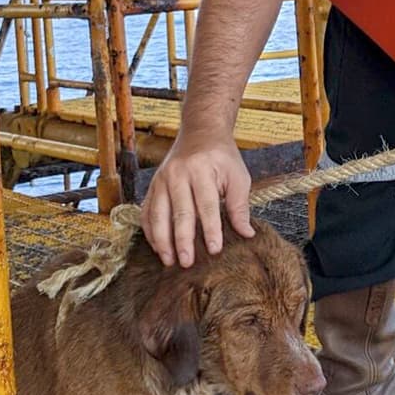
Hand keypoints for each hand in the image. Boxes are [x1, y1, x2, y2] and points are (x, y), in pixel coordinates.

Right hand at [142, 133, 253, 267]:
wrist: (200, 132)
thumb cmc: (222, 157)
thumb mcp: (238, 176)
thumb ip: (240, 206)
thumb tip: (247, 234)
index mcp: (202, 170)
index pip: (207, 205)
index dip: (211, 229)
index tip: (215, 250)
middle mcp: (177, 174)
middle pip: (179, 212)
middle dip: (182, 240)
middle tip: (187, 263)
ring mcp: (161, 180)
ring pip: (158, 214)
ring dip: (162, 240)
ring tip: (169, 261)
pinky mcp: (153, 185)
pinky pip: (147, 211)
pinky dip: (150, 231)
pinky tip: (158, 248)